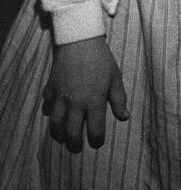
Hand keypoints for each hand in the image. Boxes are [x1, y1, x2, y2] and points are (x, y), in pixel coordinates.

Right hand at [43, 36, 128, 152]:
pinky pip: (48, 108)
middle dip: (75, 144)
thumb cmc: (101, 60)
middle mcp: (75, 103)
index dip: (96, 140)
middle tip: (77, 148)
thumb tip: (124, 117)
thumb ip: (119, 100)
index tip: (97, 142)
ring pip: (56, 125)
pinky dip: (50, 115)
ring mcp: (61, 98)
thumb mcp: (115, 78)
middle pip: (72, 132)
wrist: (79, 41)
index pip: (94, 130)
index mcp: (94, 101)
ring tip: (63, 138)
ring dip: (59, 135)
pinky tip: (54, 116)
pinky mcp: (50, 90)